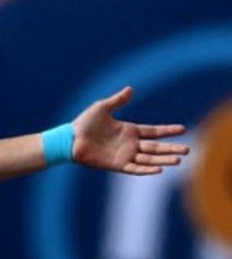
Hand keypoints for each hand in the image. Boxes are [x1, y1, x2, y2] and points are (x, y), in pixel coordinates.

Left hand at [71, 86, 188, 175]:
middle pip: (155, 147)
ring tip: (178, 161)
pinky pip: (134, 168)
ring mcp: (124, 155)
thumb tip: (130, 89)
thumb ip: (118, 100)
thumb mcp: (102, 108)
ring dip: (163, 160)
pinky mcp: (115, 165)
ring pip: (148, 159)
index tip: (183, 129)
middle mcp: (129, 144)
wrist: (69, 139)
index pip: (154, 131)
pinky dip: (146, 169)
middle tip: (188, 150)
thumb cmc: (84, 124)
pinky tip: (158, 169)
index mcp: (129, 130)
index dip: (168, 131)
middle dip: (171, 149)